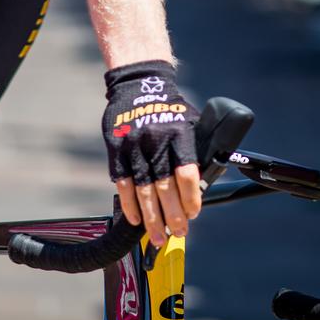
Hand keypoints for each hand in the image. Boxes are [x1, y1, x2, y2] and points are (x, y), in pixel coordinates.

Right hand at [101, 61, 201, 247]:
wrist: (138, 82)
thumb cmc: (169, 107)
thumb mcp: (190, 121)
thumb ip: (194, 151)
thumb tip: (202, 186)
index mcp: (178, 134)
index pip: (187, 173)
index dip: (191, 198)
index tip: (193, 213)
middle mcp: (156, 140)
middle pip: (165, 187)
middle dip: (173, 215)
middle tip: (179, 233)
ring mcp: (134, 145)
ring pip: (143, 190)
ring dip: (151, 217)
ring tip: (158, 236)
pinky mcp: (116, 148)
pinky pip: (122, 183)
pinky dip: (129, 204)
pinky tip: (136, 220)